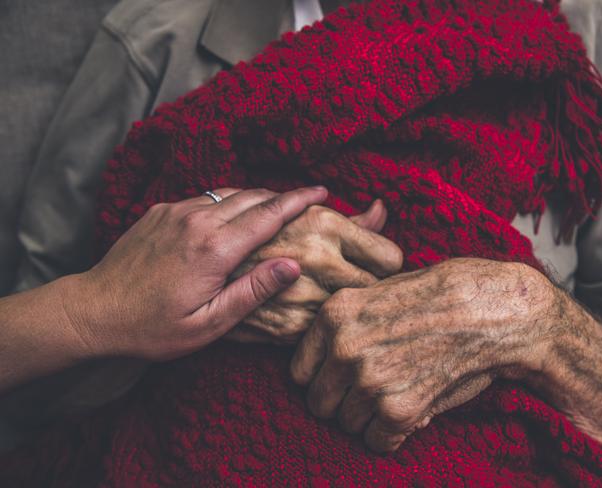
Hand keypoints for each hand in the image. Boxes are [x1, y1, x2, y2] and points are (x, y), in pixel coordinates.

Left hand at [62, 186, 327, 360]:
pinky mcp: (160, 210)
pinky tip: (230, 218)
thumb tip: (292, 265)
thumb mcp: (208, 323)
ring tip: (273, 209)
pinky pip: (204, 198)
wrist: (94, 310)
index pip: (269, 214)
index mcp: (215, 248)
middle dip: (282, 196)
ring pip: (228, 193)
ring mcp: (176, 211)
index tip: (322, 191)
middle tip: (304, 201)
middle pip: (252, 196)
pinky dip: (226, 202)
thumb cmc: (152, 326)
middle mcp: (197, 219)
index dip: (299, 199)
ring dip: (255, 198)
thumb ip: (252, 292)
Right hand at [226, 201, 403, 343]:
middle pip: (378, 288)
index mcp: (325, 225)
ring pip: (355, 313)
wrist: (204, 270)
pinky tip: (308, 310)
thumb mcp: (304, 219)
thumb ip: (350, 221)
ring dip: (348, 307)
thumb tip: (382, 209)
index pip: (391, 258)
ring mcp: (304, 296)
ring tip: (329, 294)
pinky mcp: (290, 327)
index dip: (383, 263)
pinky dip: (323, 324)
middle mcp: (318, 259)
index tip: (372, 265)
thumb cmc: (263, 238)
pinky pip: (327, 330)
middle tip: (355, 282)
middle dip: (370, 286)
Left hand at [291, 258, 554, 451]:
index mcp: (334, 315)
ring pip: (346, 424)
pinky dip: (393, 433)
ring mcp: (369, 380)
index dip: (320, 379)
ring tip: (396, 394)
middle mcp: (343, 348)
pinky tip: (412, 408)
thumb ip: (346, 324)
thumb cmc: (438, 297)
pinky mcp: (398, 409)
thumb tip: (326, 364)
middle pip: (318, 403)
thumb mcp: (379, 292)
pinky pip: (378, 441)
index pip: (298, 372)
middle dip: (341, 402)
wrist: (489, 309)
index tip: (340, 379)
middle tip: (370, 392)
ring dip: (368, 417)